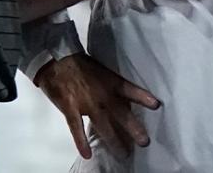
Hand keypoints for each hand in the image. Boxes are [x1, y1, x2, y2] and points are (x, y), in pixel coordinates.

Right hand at [35, 53, 159, 159]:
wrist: (56, 59)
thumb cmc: (80, 63)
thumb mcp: (101, 70)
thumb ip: (111, 85)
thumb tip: (123, 99)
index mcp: (110, 81)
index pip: (130, 90)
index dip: (142, 97)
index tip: (156, 105)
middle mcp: (102, 94)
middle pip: (121, 113)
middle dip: (133, 128)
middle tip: (144, 142)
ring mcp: (86, 103)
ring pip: (103, 125)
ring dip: (114, 140)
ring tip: (124, 153)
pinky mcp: (70, 108)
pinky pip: (76, 128)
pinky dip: (81, 142)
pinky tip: (86, 154)